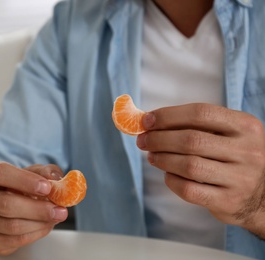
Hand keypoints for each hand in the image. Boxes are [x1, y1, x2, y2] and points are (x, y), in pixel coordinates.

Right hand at [0, 161, 67, 254]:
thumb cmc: (15, 184)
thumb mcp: (29, 171)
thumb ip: (44, 172)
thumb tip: (55, 177)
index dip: (24, 181)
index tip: (47, 187)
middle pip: (6, 204)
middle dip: (38, 209)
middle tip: (60, 210)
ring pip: (11, 226)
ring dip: (39, 223)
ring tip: (56, 217)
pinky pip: (13, 241)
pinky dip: (35, 234)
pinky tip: (45, 226)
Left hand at [136, 103, 264, 237]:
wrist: (260, 195)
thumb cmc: (233, 157)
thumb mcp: (226, 134)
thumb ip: (194, 125)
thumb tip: (150, 122)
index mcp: (245, 126)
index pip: (201, 113)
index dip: (168, 116)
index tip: (146, 121)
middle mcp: (247, 151)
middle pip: (191, 140)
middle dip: (159, 139)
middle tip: (143, 140)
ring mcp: (240, 178)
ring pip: (189, 165)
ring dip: (162, 159)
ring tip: (152, 156)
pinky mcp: (228, 201)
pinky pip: (189, 190)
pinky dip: (172, 180)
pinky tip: (167, 175)